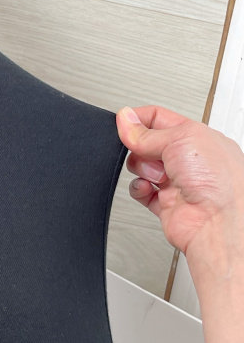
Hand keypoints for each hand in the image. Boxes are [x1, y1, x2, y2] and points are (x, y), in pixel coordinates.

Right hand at [115, 105, 243, 277]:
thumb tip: (125, 119)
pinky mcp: (166, 203)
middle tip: (146, 151)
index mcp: (198, 137)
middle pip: (148, 143)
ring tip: (157, 176)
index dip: (139, 118)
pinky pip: (141, 191)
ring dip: (142, 168)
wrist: (218, 223)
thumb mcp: (181, 138)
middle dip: (141, 147)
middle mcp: (189, 159)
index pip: (160, 119)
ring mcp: (177, 181)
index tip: (123, 121)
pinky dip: (139, 188)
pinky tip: (147, 187)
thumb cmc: (218, 181)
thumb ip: (147, 131)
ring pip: (142, 166)